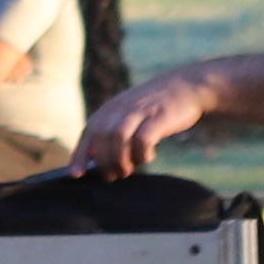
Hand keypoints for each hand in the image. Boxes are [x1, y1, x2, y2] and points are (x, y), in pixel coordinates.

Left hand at [77, 64, 223, 179]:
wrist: (188, 86)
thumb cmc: (156, 107)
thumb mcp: (131, 113)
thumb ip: (115, 132)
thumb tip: (99, 162)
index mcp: (111, 108)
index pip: (89, 133)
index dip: (80, 154)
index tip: (76, 174)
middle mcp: (121, 108)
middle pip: (102, 138)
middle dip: (104, 162)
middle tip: (113, 176)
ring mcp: (140, 111)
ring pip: (117, 138)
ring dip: (119, 160)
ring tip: (127, 171)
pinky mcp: (158, 117)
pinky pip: (143, 139)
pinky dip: (141, 154)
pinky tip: (148, 158)